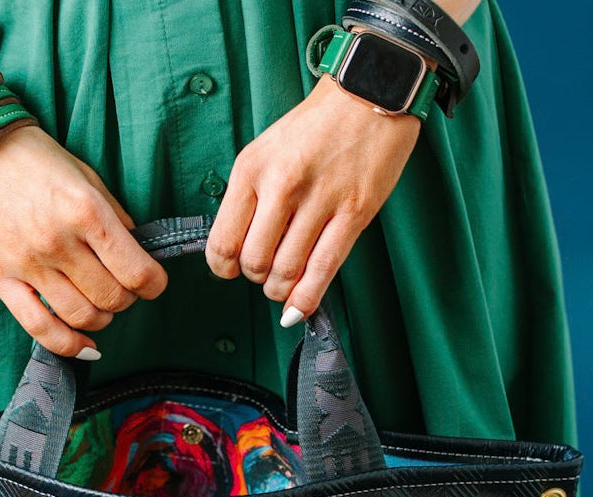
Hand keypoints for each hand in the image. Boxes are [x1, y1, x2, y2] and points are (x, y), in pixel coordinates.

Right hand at [0, 124, 168, 358]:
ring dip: (101, 320)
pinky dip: (69, 345)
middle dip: (126, 300)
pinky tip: (86, 347)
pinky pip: (40, 328)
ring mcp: (27, 264)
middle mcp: (58, 241)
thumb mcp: (84, 174)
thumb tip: (136, 251)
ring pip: (81, 317)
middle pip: (111, 298)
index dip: (154, 285)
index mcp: (85, 210)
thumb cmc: (31, 159)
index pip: (136, 270)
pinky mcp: (0, 279)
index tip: (153, 283)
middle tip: (122, 289)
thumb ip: (113, 216)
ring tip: (100, 307)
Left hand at [204, 74, 425, 323]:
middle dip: (257, 277)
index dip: (224, 267)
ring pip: (286, 273)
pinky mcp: (354, 213)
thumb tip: (238, 251)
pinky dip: (306, 300)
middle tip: (267, 269)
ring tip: (285, 282)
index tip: (232, 268)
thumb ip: (250, 197)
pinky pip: (323, 271)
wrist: (370, 91)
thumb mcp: (267, 150)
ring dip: (281, 289)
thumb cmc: (316, 126)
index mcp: (252, 169)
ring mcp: (320, 200)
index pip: (222, 242)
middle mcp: (282, 185)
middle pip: (254, 264)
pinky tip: (297, 310)